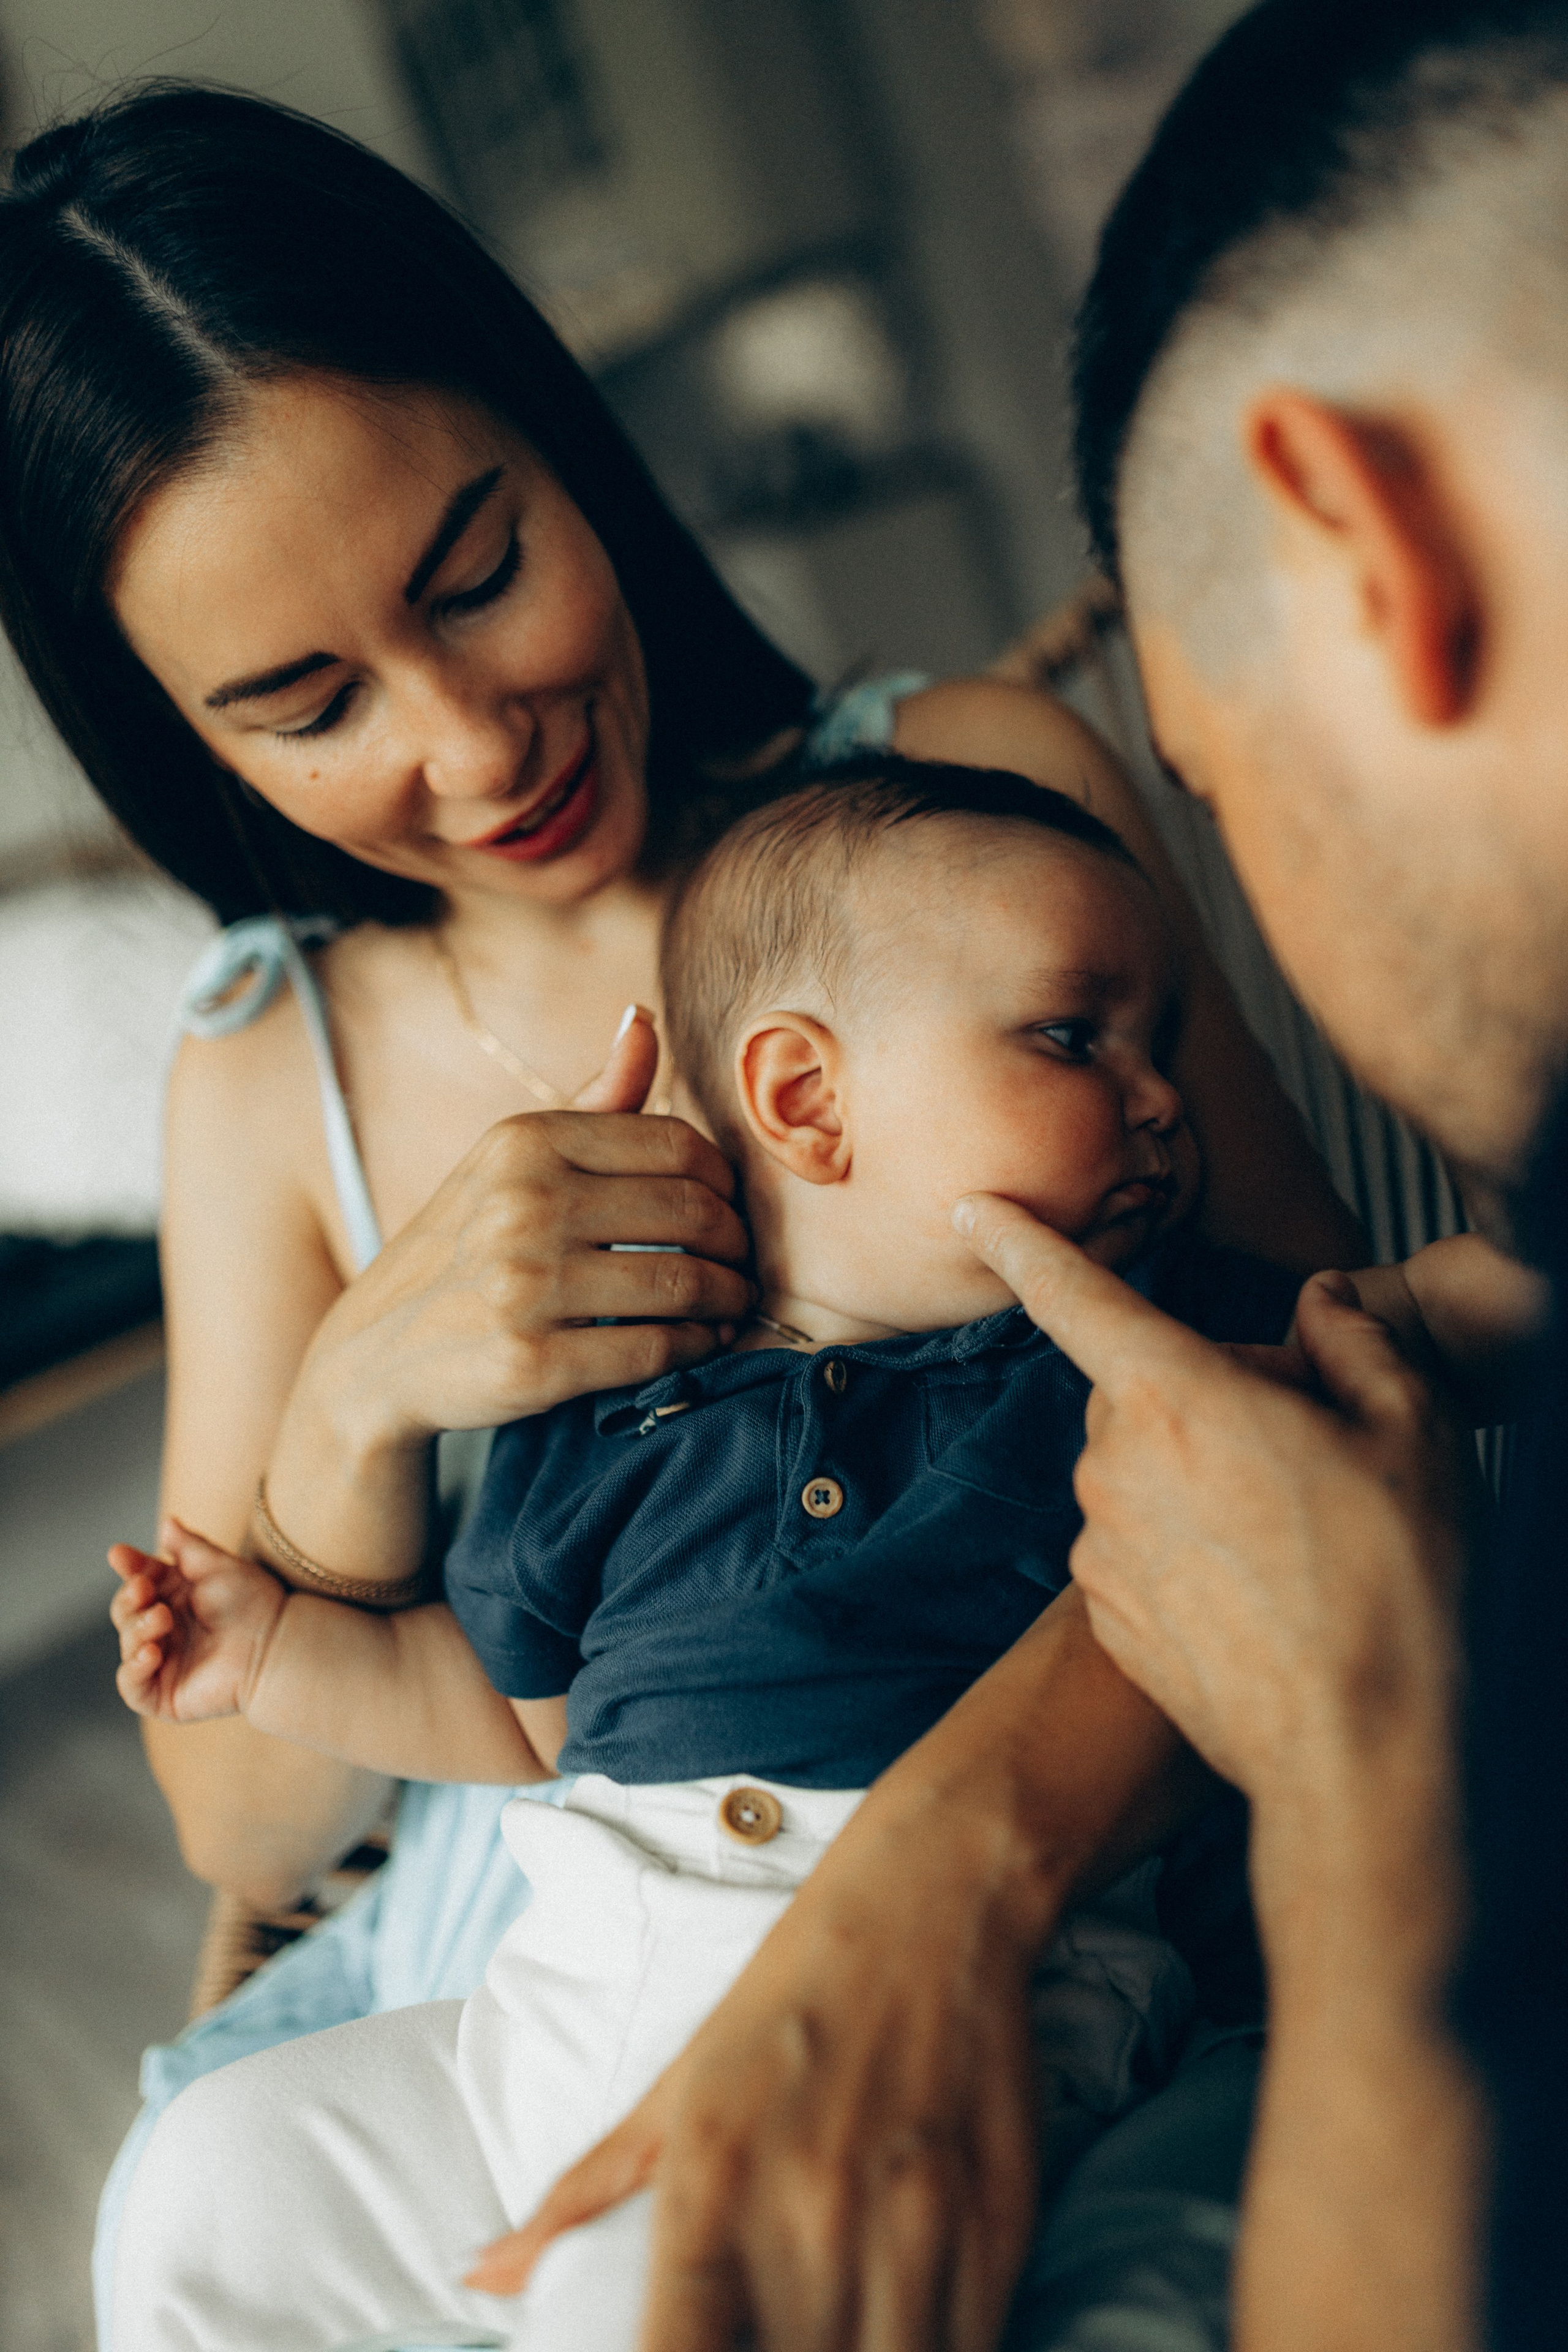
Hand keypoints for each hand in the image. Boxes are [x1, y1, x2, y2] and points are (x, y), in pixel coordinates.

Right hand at [110, 1519, 284, 1722]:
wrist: (277, 1644)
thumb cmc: (254, 1602)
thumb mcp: (219, 1566)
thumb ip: (189, 1547)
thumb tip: (166, 1523)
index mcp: (173, 1597)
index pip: (139, 1580)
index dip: (129, 1568)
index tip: (120, 1554)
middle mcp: (163, 1630)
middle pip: (126, 1611)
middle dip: (129, 1598)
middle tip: (143, 1588)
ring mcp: (161, 1663)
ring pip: (128, 1645)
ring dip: (137, 1629)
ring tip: (162, 1617)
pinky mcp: (163, 1696)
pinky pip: (132, 1687)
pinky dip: (134, 1669)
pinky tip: (150, 1653)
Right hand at [297, 1007, 754, 1448]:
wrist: (372, 1355)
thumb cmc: (465, 1248)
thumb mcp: (511, 1159)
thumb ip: (593, 1099)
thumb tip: (643, 1017)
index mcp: (526, 1141)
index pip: (677, 1143)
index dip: (725, 1179)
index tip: (730, 1205)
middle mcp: (524, 1204)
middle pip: (692, 1211)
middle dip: (737, 1243)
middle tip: (743, 1262)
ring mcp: (525, 1286)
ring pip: (684, 1284)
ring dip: (728, 1299)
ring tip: (731, 1303)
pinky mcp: (531, 1363)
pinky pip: (656, 1350)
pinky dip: (695, 1349)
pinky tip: (698, 1344)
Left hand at [466, 1777, 1041, 2351]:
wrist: (933, 1899)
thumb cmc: (793, 1994)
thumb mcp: (676, 2085)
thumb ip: (583, 2194)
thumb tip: (482, 2276)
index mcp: (712, 2179)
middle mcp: (808, 2211)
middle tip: (757, 2341)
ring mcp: (912, 2226)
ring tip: (821, 2340)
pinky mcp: (995, 2229)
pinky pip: (965, 2351)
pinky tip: (890, 2334)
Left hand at [953, 1197, 1471, 1811]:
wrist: (1365, 1758)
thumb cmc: (1399, 1587)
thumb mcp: (1413, 1430)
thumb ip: (1356, 1340)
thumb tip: (1324, 1300)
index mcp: (1176, 1396)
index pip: (1077, 1294)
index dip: (1025, 1241)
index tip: (977, 1207)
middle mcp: (1113, 1466)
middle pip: (1142, 1387)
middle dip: (1208, 1393)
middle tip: (1309, 1449)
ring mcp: (1101, 1549)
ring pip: (1142, 1471)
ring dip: (1200, 1478)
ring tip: (1300, 1538)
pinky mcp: (1107, 1618)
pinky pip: (1138, 1546)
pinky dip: (1189, 1551)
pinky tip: (1265, 1593)